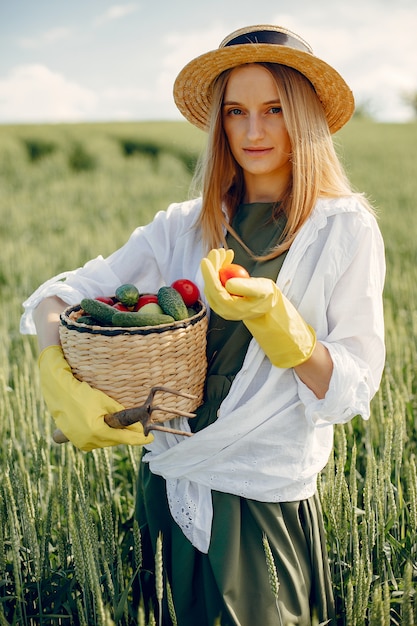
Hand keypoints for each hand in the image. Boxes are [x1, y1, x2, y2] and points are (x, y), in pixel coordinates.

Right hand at [39, 345, 153, 450]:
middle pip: (116, 440)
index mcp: (97, 432)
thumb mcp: (105, 402)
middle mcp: (89, 441)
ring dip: (116, 433)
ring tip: (126, 425)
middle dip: (128, 434)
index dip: (139, 438)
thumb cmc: (82, 394)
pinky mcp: (78, 440)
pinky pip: (97, 439)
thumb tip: (136, 424)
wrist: (58, 393)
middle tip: (140, 427)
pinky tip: (108, 425)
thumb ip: (121, 415)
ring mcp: (82, 442)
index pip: (124, 438)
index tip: (151, 437)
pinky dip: (104, 433)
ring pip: (107, 440)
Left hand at [201, 248, 315, 367]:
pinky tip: (227, 257)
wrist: (268, 304)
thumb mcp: (261, 290)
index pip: (214, 290)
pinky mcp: (221, 297)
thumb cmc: (267, 297)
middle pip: (210, 285)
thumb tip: (228, 283)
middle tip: (218, 251)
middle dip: (213, 266)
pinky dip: (220, 268)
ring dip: (216, 265)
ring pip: (212, 281)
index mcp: (229, 308)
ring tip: (224, 251)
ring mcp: (220, 303)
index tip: (205, 260)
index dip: (208, 275)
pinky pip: (217, 281)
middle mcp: (221, 308)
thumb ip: (246, 287)